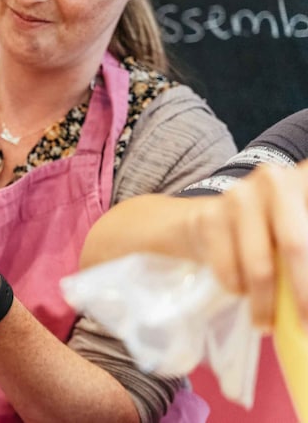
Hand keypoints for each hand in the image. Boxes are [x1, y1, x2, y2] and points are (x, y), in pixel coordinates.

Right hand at [188, 161, 307, 331]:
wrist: (211, 218)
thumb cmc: (271, 232)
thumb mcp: (299, 234)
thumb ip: (306, 254)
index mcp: (306, 180)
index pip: (306, 237)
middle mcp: (275, 179)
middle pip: (295, 246)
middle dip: (301, 295)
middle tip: (306, 328)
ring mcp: (239, 195)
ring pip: (259, 266)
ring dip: (266, 305)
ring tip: (267, 323)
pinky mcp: (208, 215)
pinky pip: (228, 270)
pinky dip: (237, 289)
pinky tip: (240, 289)